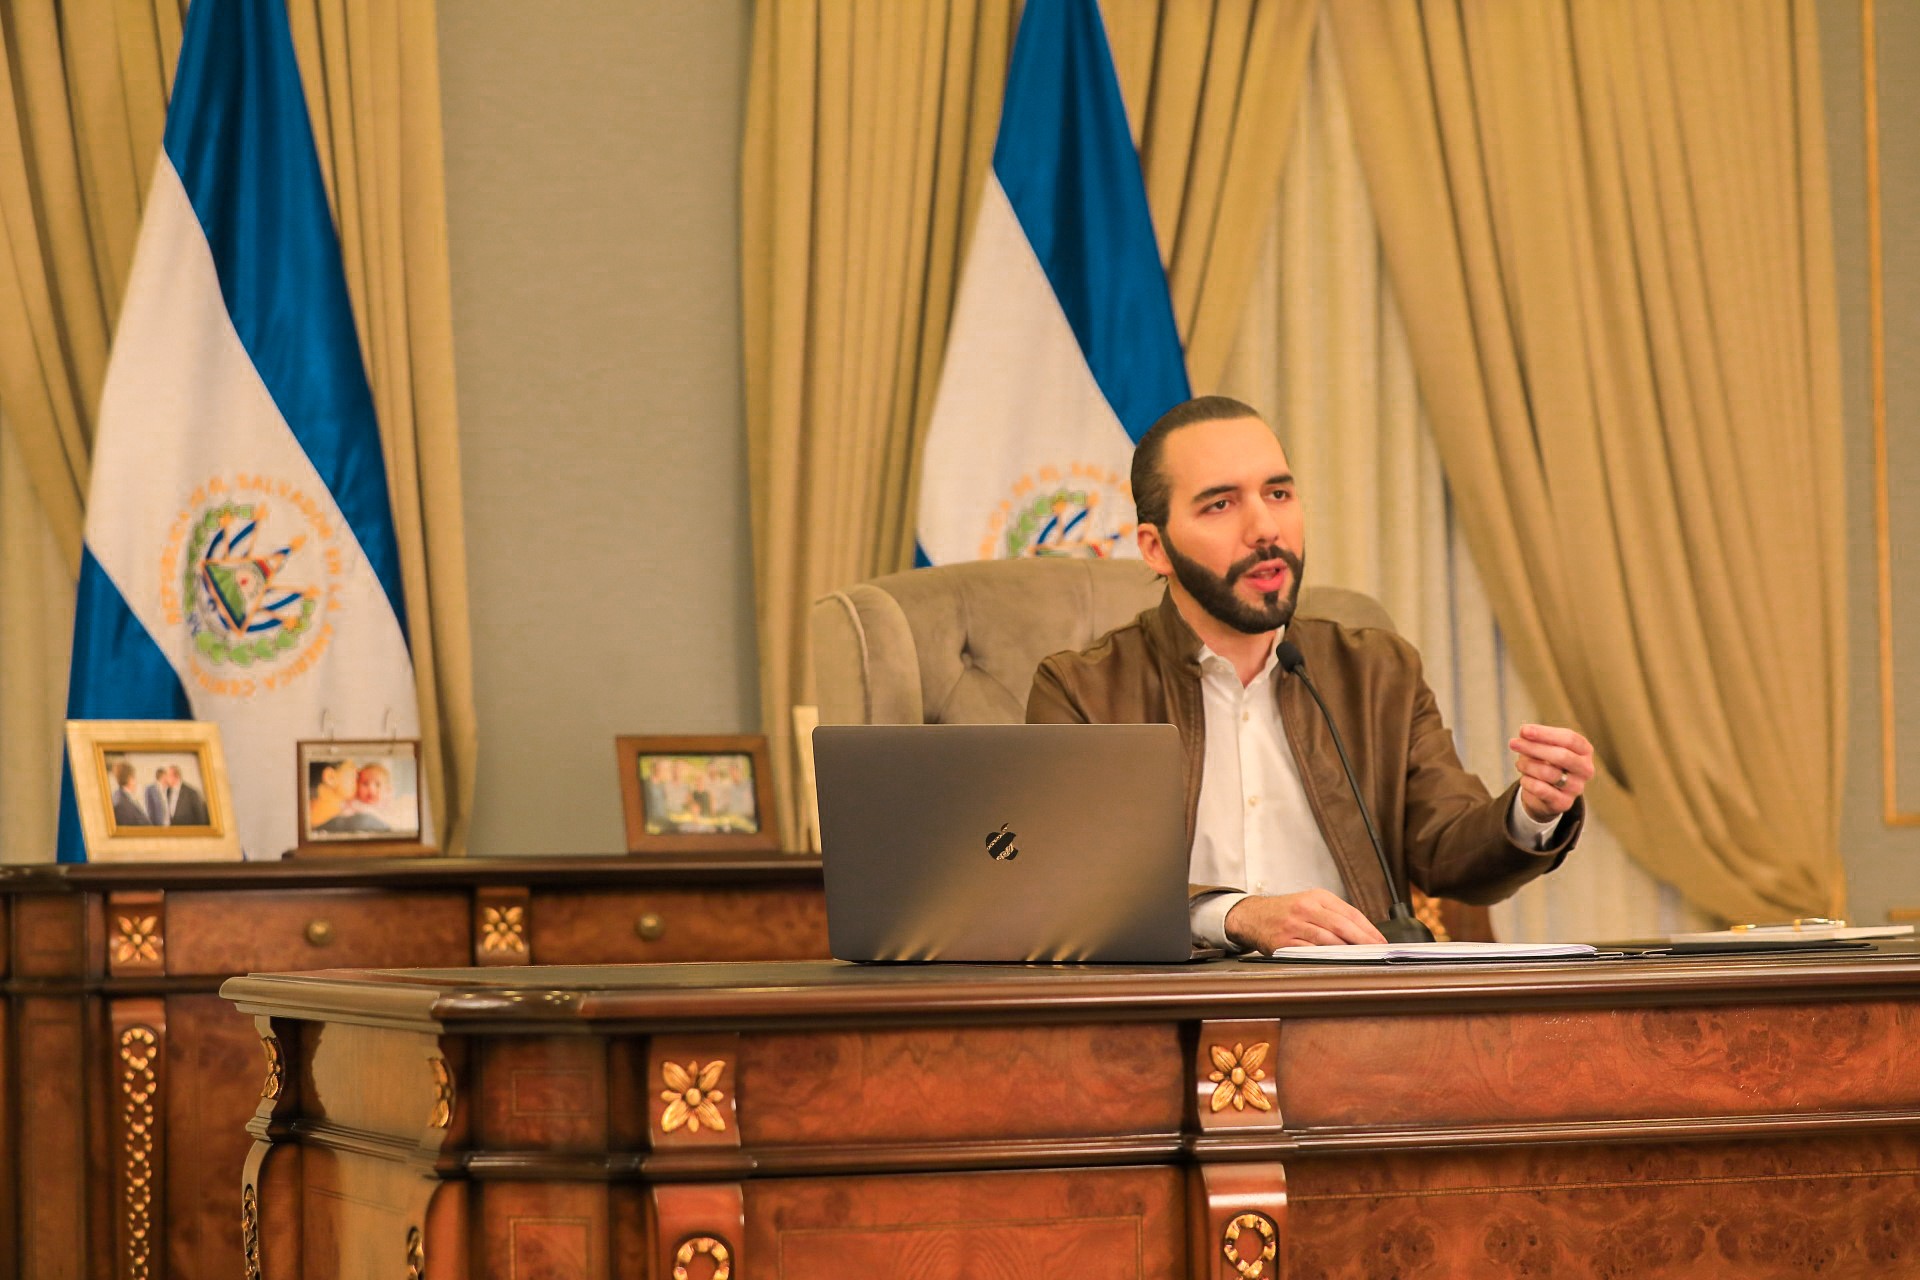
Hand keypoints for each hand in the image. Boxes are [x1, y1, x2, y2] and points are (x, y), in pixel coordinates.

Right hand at [1225, 890, 1387, 952]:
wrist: (1252, 916)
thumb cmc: (1286, 912)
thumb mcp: (1310, 902)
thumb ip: (1334, 914)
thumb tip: (1364, 934)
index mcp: (1317, 896)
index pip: (1350, 912)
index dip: (1368, 928)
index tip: (1381, 941)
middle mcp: (1305, 908)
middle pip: (1341, 925)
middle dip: (1363, 940)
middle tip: (1377, 951)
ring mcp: (1294, 925)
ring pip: (1327, 939)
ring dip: (1347, 951)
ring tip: (1361, 959)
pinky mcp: (1284, 942)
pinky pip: (1309, 951)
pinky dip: (1325, 958)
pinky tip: (1336, 963)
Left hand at [1509, 723, 1593, 821]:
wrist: (1545, 795)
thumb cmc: (1545, 763)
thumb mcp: (1542, 747)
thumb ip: (1535, 739)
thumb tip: (1525, 733)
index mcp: (1585, 750)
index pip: (1570, 738)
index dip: (1545, 733)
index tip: (1523, 730)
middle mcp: (1586, 769)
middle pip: (1562, 756)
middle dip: (1534, 748)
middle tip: (1513, 743)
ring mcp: (1577, 788)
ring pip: (1549, 773)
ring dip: (1527, 766)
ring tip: (1519, 764)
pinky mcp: (1564, 803)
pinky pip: (1541, 789)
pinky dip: (1527, 782)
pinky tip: (1524, 779)